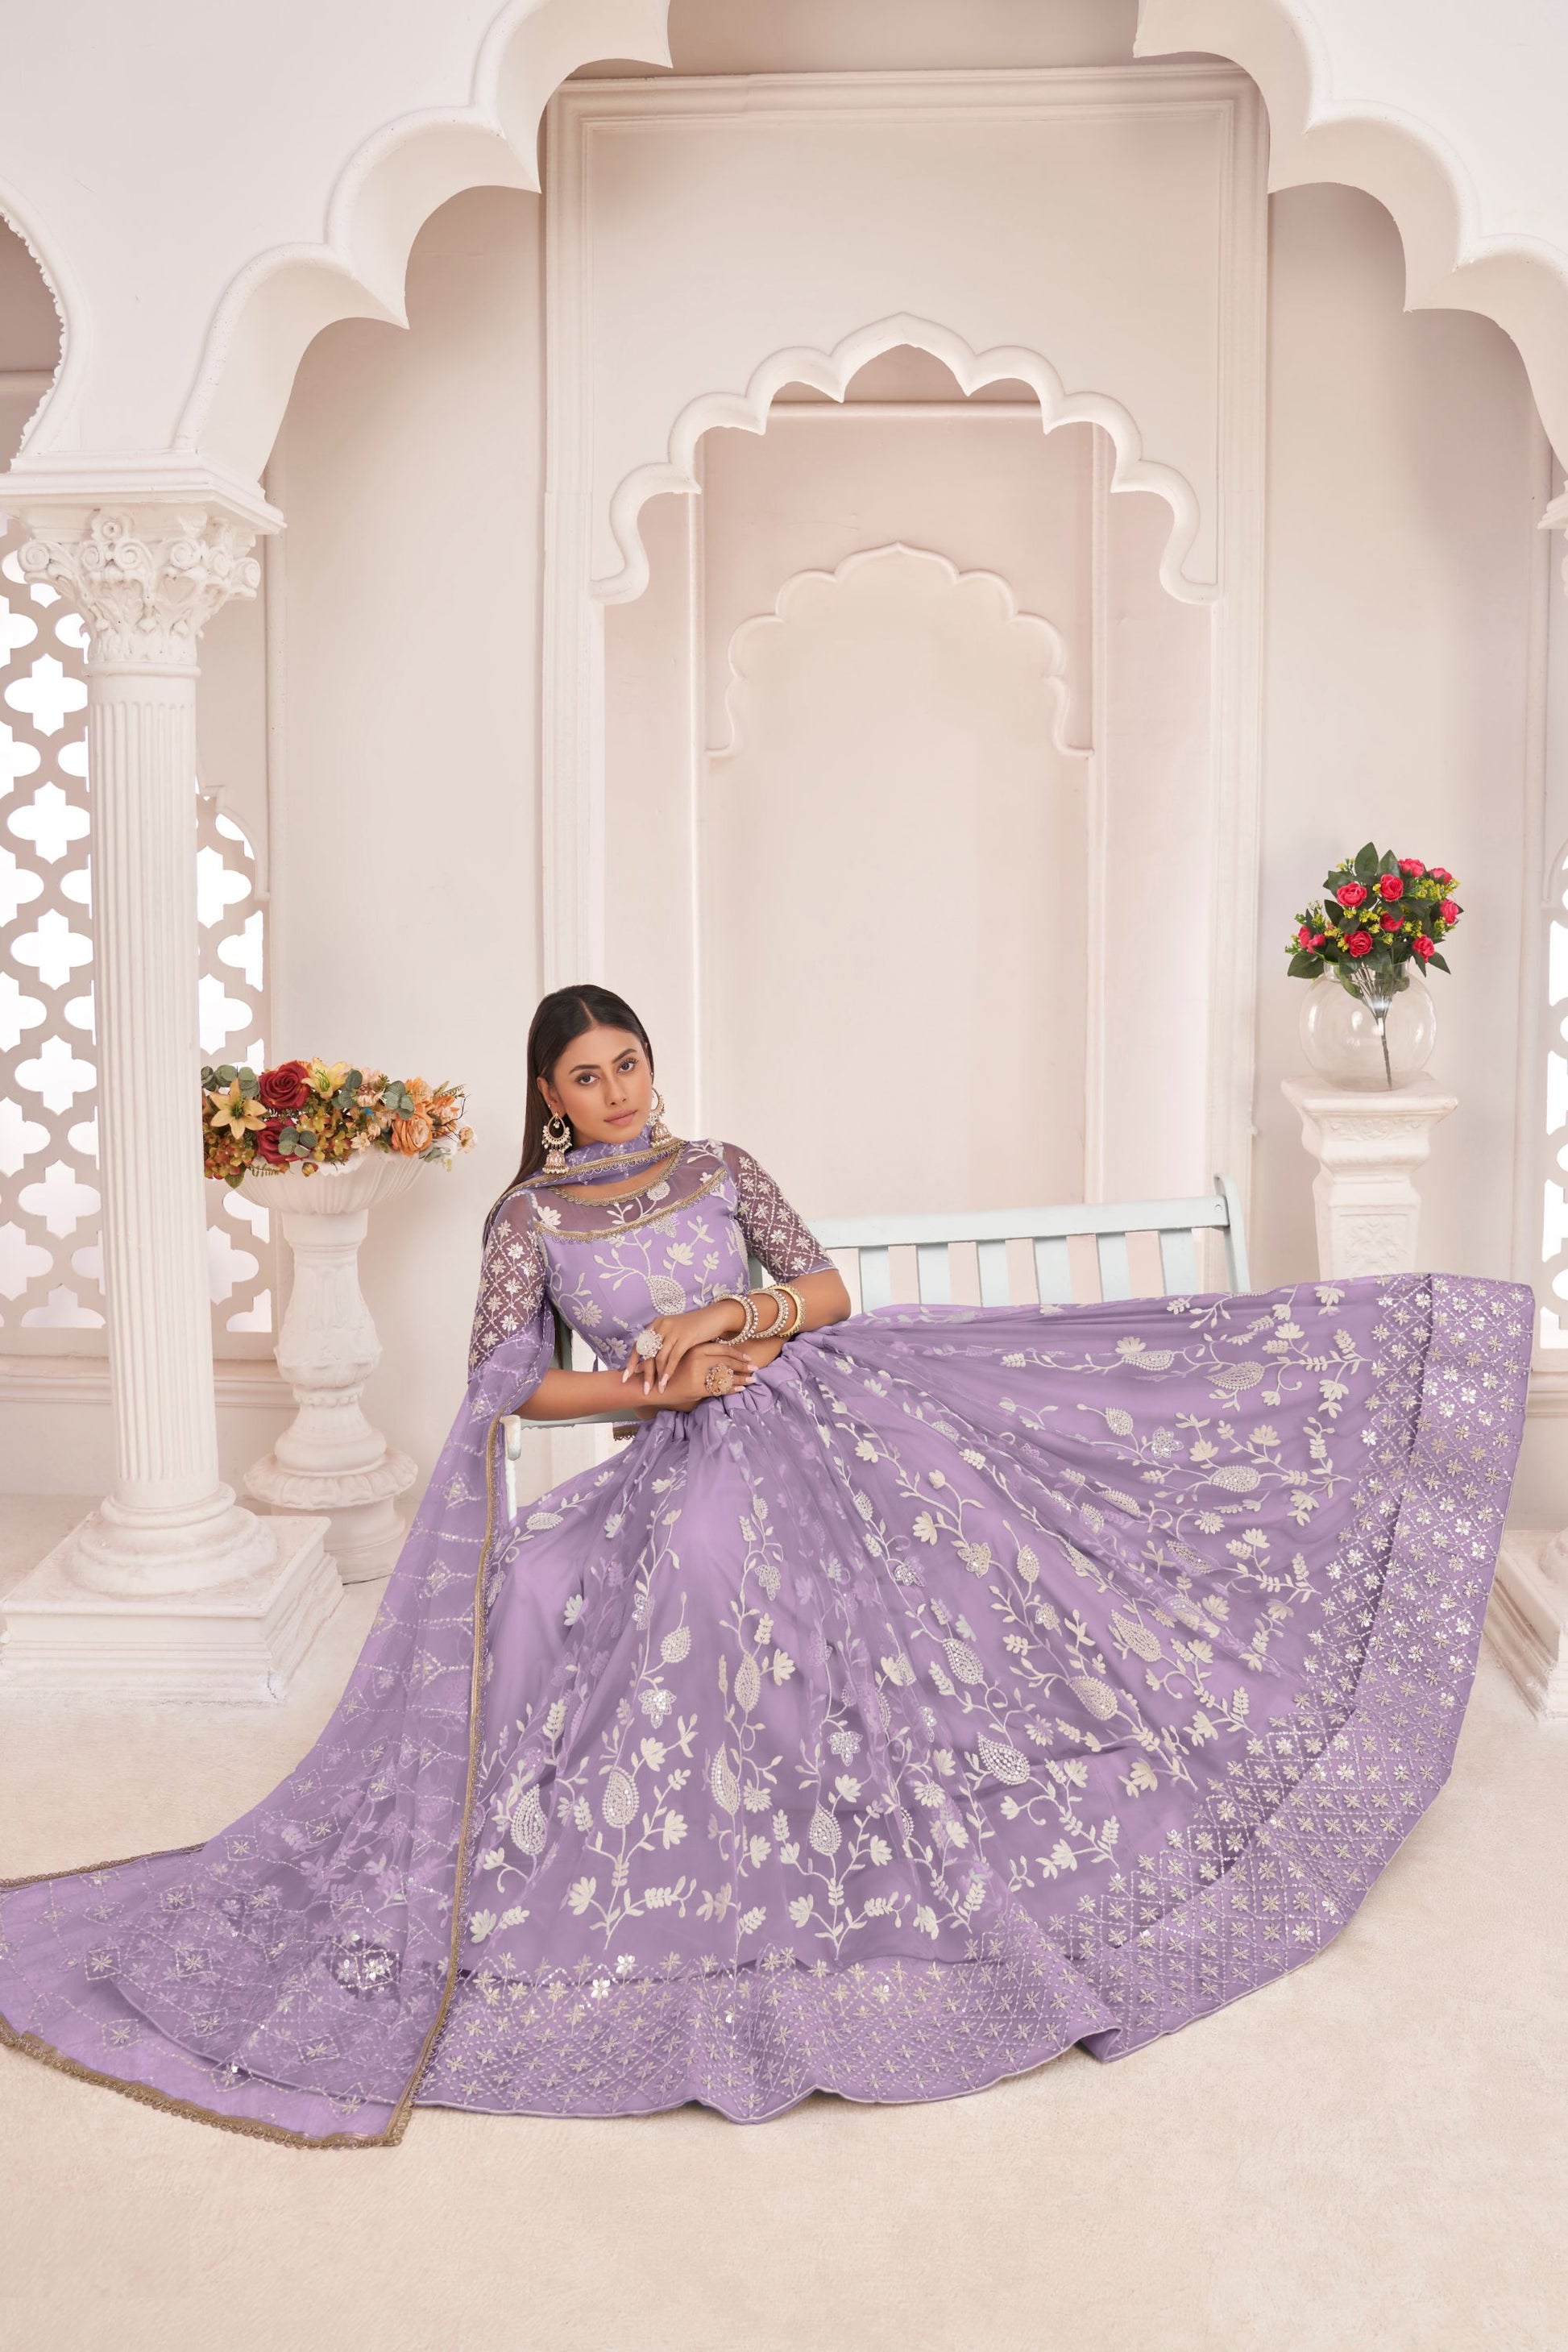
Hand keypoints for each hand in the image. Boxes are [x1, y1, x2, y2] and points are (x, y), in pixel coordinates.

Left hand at [621, 1300, 746, 1394]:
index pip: (639, 1345)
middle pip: (647, 1353)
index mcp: (656, 1324)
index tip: (626, 1377)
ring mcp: (673, 1330)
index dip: (632, 1362)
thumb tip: (648, 1363)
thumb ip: (662, 1344)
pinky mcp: (685, 1337)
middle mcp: (662, 1325)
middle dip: (645, 1373)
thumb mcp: (674, 1332)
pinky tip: (667, 1382)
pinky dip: (668, 1371)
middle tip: (644, 1389)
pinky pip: (673, 1358)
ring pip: (659, 1357)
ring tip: (657, 1389)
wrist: (715, 1317)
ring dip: (657, 1376)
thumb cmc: (695, 1328)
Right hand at [651, 1341, 757, 1412]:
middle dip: (743, 1366)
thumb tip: (717, 1355)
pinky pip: (719, 1389)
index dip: (737, 1354)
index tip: (748, 1357)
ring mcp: (697, 1374)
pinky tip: (740, 1389)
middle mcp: (698, 1359)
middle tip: (755, 1368)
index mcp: (696, 1349)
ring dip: (741, 1378)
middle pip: (727, 1362)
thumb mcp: (683, 1356)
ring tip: (752, 1380)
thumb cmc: (667, 1371)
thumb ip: (699, 1354)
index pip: (722, 1349)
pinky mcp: (696, 1388)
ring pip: (726, 1376)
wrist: (651, 1384)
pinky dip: (732, 1389)